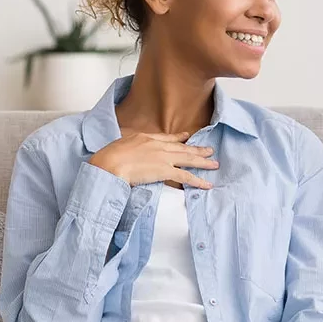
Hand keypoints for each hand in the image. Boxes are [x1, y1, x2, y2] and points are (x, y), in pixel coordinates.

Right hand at [88, 131, 218, 188]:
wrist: (109, 164)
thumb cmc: (108, 157)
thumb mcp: (120, 145)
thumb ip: (129, 147)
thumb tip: (129, 152)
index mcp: (145, 138)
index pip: (166, 138)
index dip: (178, 138)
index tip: (186, 137)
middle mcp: (157, 145)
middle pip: (182, 147)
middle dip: (197, 149)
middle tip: (209, 150)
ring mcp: (163, 158)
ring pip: (188, 159)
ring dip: (203, 162)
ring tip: (214, 164)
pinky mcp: (164, 171)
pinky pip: (186, 176)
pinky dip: (198, 181)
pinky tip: (207, 184)